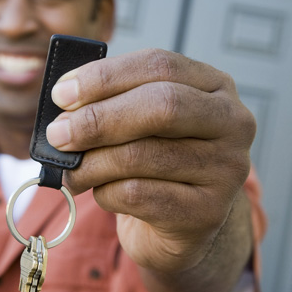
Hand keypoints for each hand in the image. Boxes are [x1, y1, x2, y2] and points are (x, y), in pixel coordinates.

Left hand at [46, 48, 254, 273]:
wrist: (185, 226)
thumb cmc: (156, 162)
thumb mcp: (141, 122)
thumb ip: (111, 103)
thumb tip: (65, 103)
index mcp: (215, 86)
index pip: (159, 65)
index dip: (105, 76)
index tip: (62, 93)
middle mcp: (232, 123)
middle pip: (162, 106)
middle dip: (99, 118)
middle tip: (58, 134)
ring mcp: (226, 169)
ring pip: (143, 155)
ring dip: (92, 163)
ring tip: (70, 171)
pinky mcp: (207, 212)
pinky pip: (138, 194)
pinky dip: (106, 193)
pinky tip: (102, 193)